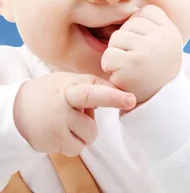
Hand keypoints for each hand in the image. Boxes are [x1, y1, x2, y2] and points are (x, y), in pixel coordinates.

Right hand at [13, 72, 135, 156]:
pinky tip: (63, 132)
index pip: (92, 91)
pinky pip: (76, 148)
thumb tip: (120, 95)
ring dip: (86, 132)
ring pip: (89, 136)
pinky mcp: (51, 143)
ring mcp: (56, 127)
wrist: (16, 110)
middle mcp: (62, 107)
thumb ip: (92, 87)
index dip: (113, 95)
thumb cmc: (53, 94)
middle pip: (90, 116)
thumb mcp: (70, 82)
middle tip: (130, 101)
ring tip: (72, 122)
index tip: (131, 99)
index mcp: (69, 88)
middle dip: (112, 104)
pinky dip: (74, 142)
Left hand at [101, 5, 182, 104]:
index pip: (144, 13)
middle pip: (128, 25)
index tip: (147, 47)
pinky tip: (123, 75)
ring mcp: (147, 50)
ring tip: (131, 67)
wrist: (162, 101)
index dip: (138, 30)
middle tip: (138, 60)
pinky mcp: (131, 65)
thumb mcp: (163, 42)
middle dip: (126, 42)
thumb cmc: (156, 68)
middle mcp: (162, 37)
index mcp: (170, 30)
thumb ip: (150, 23)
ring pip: (116, 39)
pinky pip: (109, 56)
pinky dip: (111, 67)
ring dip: (117, 54)